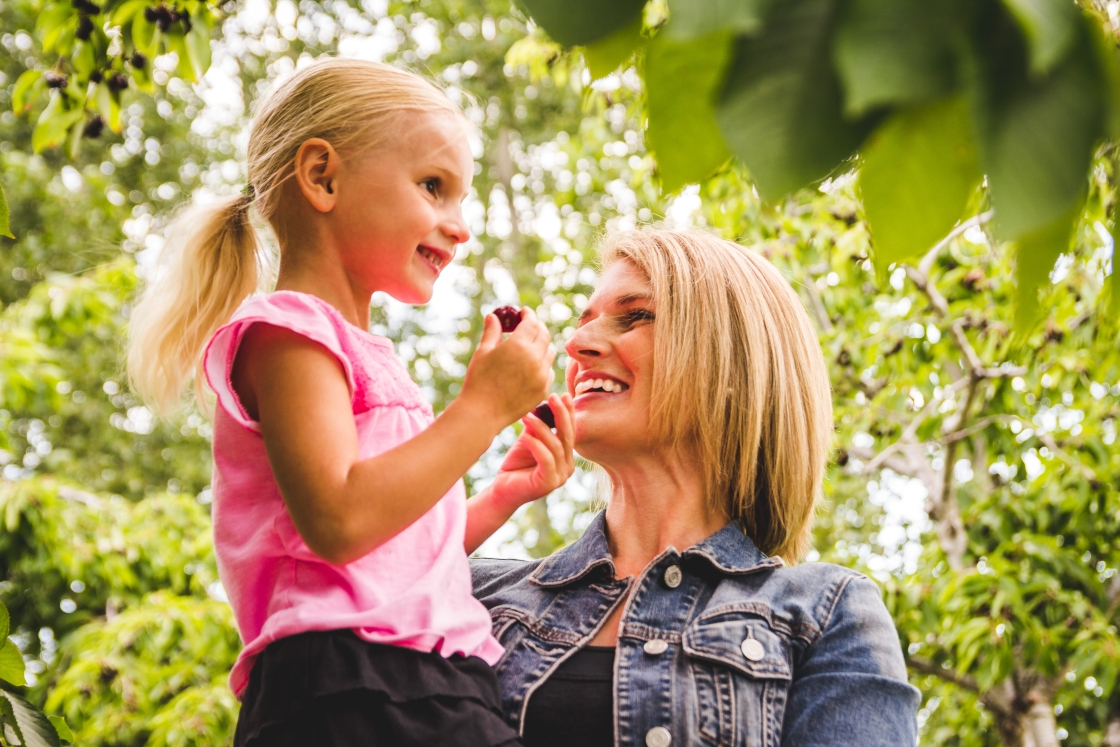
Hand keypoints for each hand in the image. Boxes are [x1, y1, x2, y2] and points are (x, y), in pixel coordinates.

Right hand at [459, 307, 554, 427]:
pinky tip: (531, 365)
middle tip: (528, 326)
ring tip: (530, 346)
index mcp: (519, 345)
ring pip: (549, 352)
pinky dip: (543, 364)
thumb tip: (494, 316)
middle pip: (544, 335)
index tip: (524, 312)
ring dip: (541, 345)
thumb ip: (492, 332)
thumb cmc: (478, 380)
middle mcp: (535, 358)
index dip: (528, 315)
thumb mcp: (483, 352)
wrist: (482, 413)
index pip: (531, 322)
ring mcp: (541, 375)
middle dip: (537, 327)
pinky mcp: (543, 389)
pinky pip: (548, 371)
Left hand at [489, 393, 575, 510]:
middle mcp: (567, 467)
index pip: (570, 431)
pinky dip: (535, 445)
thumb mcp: (528, 441)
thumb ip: (537, 427)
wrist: (501, 491)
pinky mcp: (548, 483)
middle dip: (561, 414)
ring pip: (556, 446)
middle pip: (568, 436)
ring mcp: (560, 477)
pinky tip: (524, 437)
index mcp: (566, 457)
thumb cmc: (514, 466)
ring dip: (541, 428)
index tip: (562, 394)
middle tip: (552, 396)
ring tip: (527, 416)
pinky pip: (546, 459)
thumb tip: (542, 405)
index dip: (568, 412)